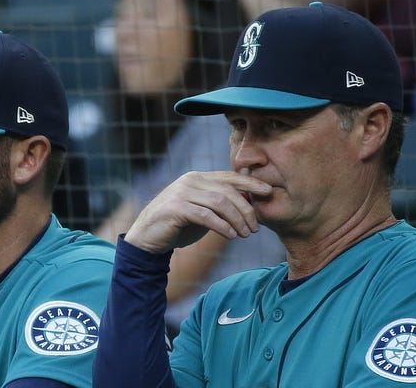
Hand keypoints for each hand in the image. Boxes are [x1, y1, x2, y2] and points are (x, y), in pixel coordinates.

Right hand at [124, 171, 271, 253]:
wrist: (147, 238)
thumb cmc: (178, 226)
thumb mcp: (202, 211)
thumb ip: (219, 203)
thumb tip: (249, 202)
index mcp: (198, 178)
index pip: (229, 176)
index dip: (251, 183)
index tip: (268, 192)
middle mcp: (190, 181)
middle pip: (228, 191)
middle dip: (246, 209)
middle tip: (255, 227)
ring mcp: (181, 193)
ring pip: (219, 203)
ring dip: (237, 220)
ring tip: (246, 234)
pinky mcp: (176, 209)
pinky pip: (206, 216)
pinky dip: (222, 226)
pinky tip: (231, 235)